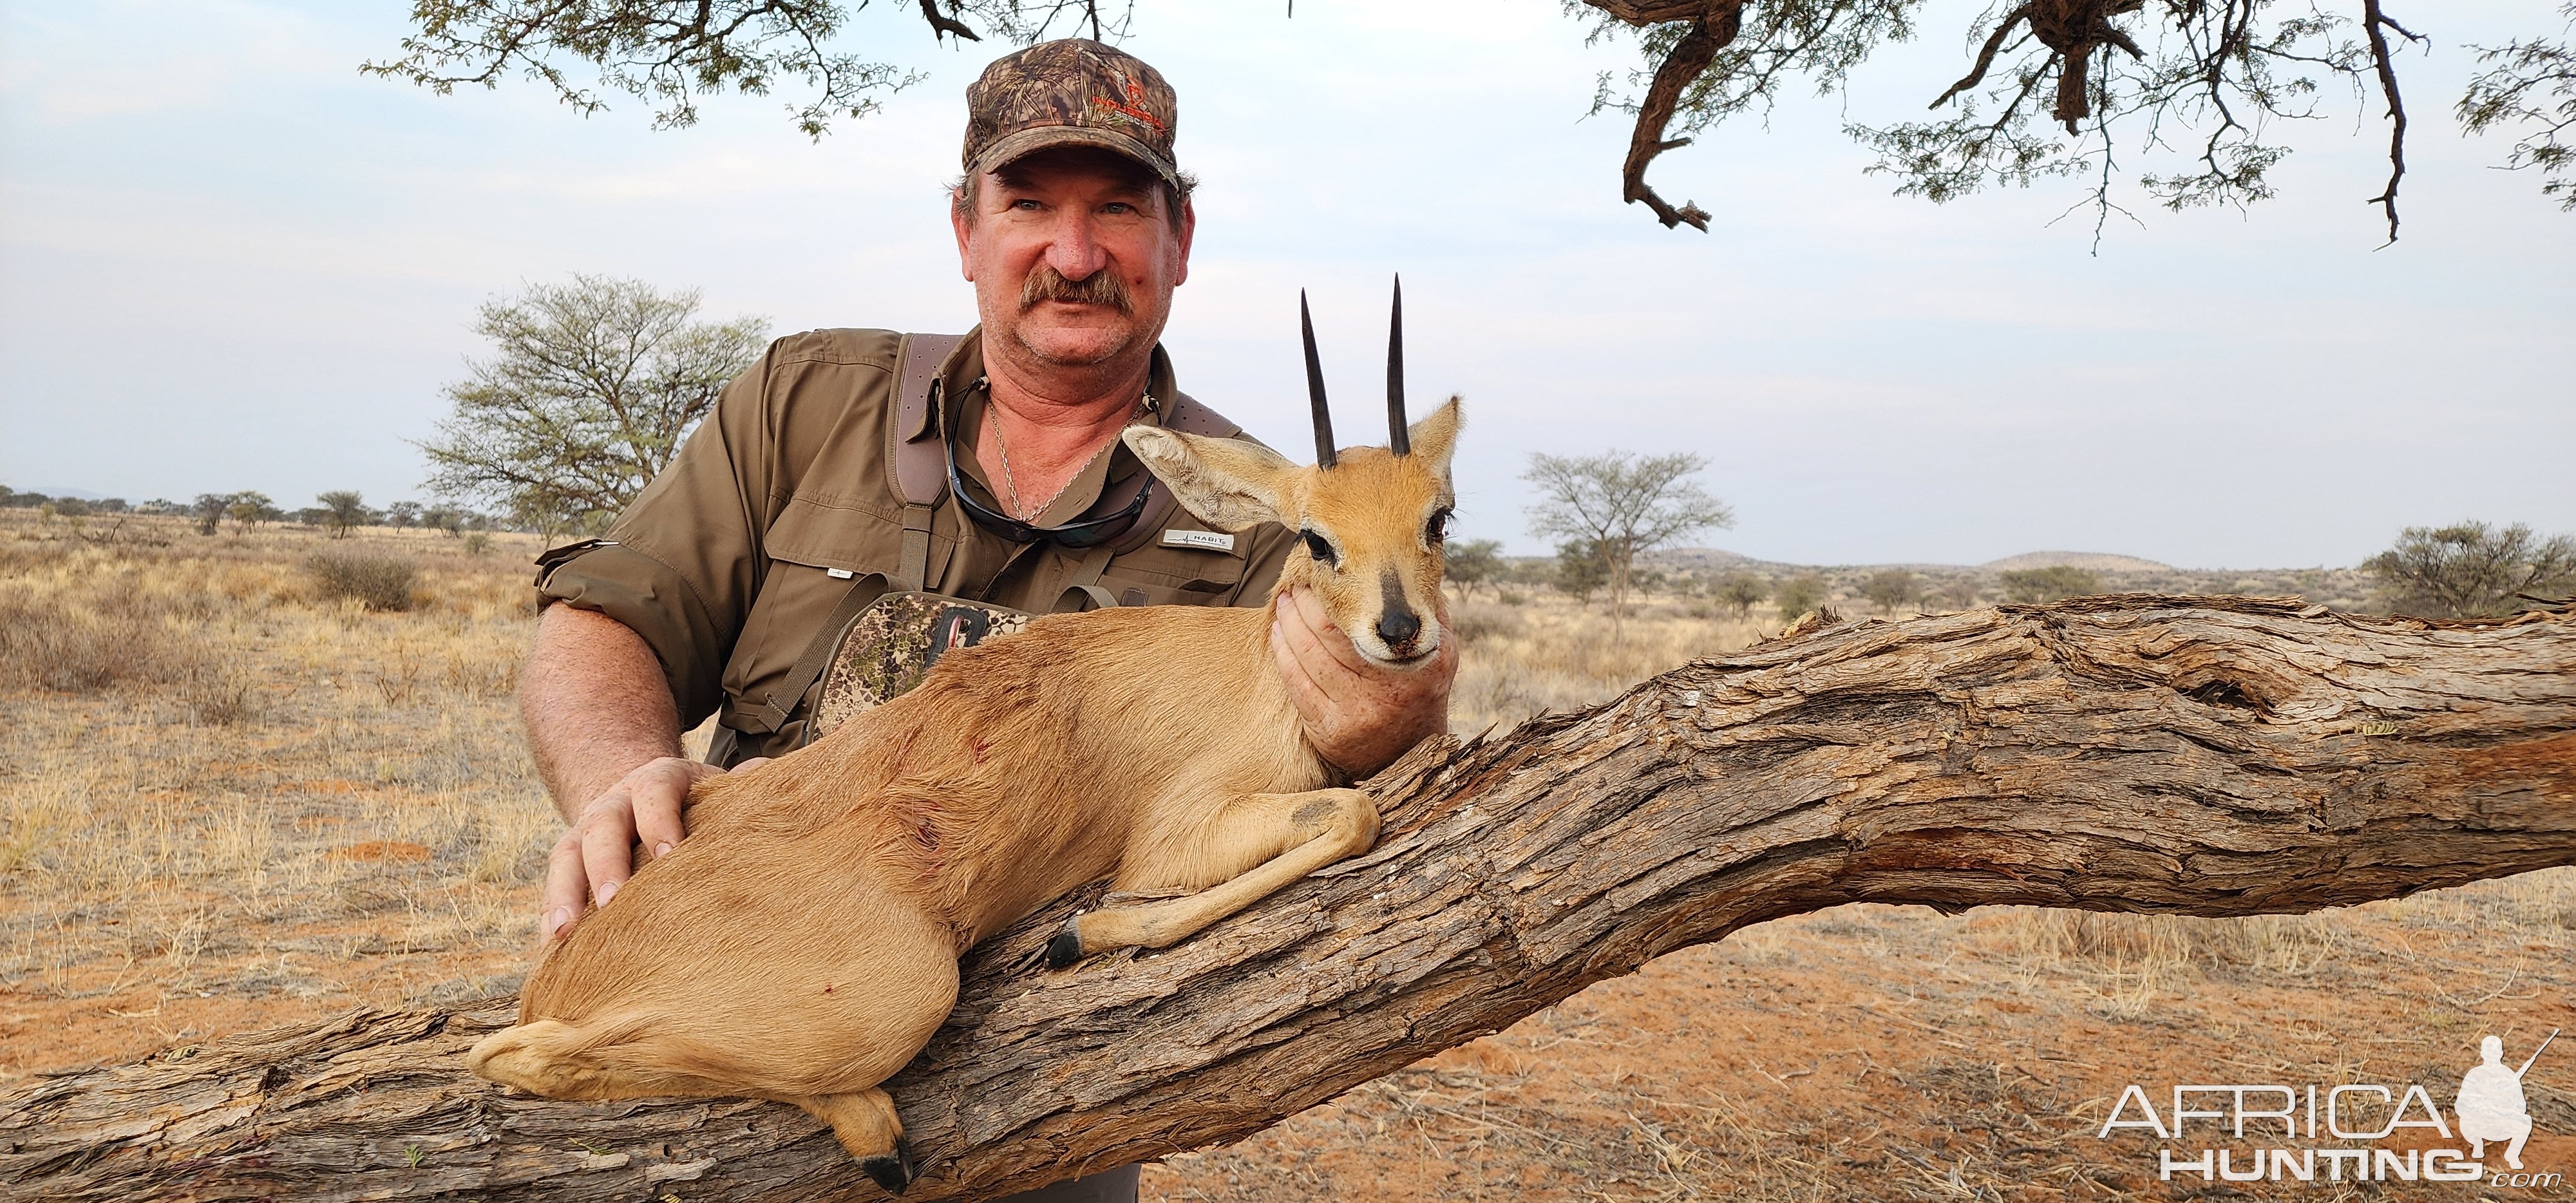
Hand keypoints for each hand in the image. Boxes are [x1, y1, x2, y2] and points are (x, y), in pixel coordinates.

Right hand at [539, 755, 764, 940]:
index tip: (669, 854)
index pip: (656, 793)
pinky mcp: (569, 864)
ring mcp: (585, 832)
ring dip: (565, 895)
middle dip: (607, 863)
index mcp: (658, 781)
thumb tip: (774, 781)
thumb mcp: (717, 788)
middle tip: (615, 902)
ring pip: (567, 857)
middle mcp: (616, 803)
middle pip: (604, 826)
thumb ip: (745, 788)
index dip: (660, 820)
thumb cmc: (696, 804)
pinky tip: (551, 953)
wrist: (641, 792)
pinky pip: (553, 887)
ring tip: (565, 935)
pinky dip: (550, 917)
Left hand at [1271, 586, 1455, 777]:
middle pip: (1328, 634)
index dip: (1335, 594)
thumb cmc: (1420, 691)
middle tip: (1294, 586)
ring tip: (1284, 605)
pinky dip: (1283, 654)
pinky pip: (1296, 685)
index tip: (1323, 575)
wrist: (1410, 754)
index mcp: (1417, 664)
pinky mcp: (1329, 731)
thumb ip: (1430, 615)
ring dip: (1288, 625)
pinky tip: (1277, 635)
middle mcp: (1386, 689)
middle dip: (1304, 604)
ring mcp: (1355, 713)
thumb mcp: (1440, 654)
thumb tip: (1414, 572)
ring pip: (1308, 656)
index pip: (1363, 620)